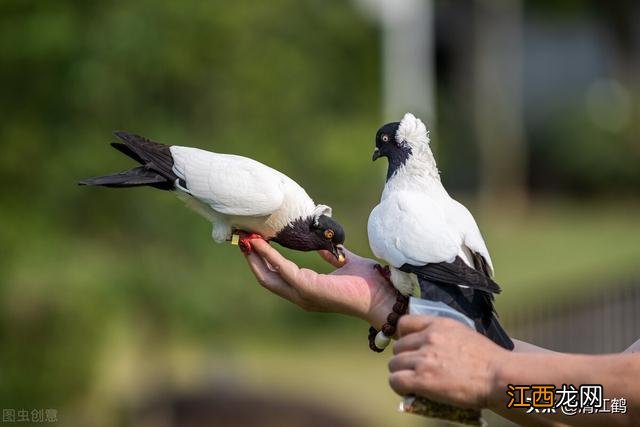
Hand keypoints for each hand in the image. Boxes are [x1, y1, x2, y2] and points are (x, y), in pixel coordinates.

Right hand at [243, 239, 395, 327]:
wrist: (383, 296)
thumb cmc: (369, 283)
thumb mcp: (345, 262)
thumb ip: (331, 256)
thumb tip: (322, 246)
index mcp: (307, 290)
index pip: (277, 275)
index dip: (262, 259)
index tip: (253, 240)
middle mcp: (301, 295)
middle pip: (266, 277)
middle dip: (252, 258)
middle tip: (242, 238)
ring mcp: (303, 294)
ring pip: (268, 276)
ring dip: (255, 256)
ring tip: (246, 238)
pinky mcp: (308, 288)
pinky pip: (283, 269)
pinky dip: (269, 256)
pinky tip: (261, 242)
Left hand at [388, 315, 509, 408]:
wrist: (499, 377)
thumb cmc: (488, 359)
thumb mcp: (463, 333)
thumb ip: (442, 334)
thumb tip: (426, 344)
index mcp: (439, 324)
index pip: (404, 323)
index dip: (402, 336)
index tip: (409, 346)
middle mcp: (428, 338)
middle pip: (397, 347)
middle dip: (404, 358)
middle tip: (414, 369)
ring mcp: (424, 358)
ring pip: (394, 364)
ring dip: (400, 373)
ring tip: (412, 381)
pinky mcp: (422, 379)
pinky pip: (396, 380)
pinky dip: (399, 386)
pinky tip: (409, 390)